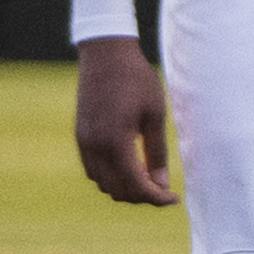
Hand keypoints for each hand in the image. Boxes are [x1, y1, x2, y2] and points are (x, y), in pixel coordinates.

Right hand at [74, 36, 178, 207]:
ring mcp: (84, 141)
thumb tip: (162, 184)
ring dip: (124, 188)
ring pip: (102, 183)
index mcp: (117, 141)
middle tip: (163, 190)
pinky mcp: (80, 135)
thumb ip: (156, 152)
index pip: (136, 184)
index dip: (156, 198)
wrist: (105, 53)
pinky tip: (128, 168)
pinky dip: (110, 177)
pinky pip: (92, 169)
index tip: (173, 199)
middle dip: (141, 196)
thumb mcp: (154, 115)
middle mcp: (95, 146)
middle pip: (117, 190)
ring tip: (147, 180)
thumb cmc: (136, 79)